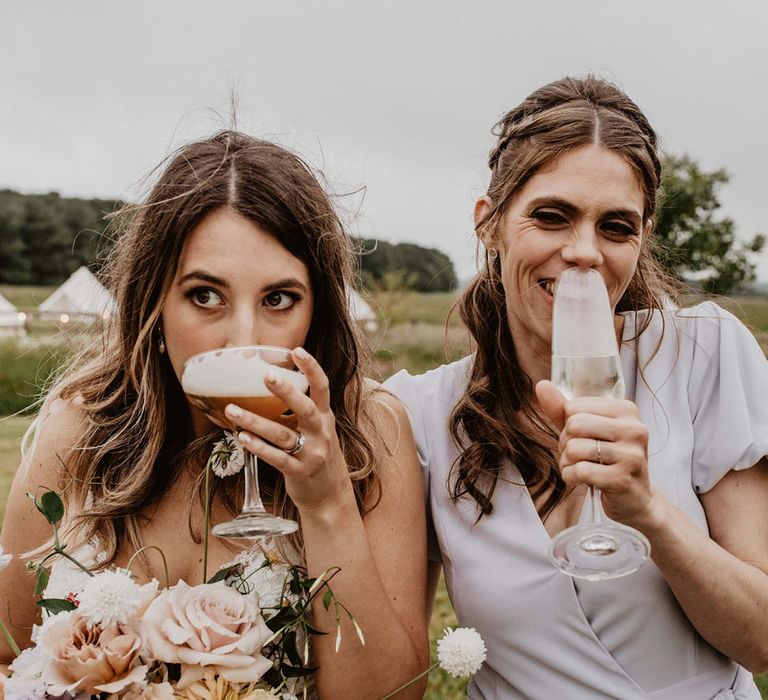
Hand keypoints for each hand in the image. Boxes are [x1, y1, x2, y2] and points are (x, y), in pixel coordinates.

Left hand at [224, 347, 353, 516]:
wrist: (331, 495)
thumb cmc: (317, 455)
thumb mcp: (317, 429)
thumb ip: (299, 410)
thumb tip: (270, 385)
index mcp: (325, 417)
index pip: (322, 387)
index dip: (312, 368)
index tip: (297, 350)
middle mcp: (321, 433)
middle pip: (305, 408)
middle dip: (287, 391)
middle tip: (267, 375)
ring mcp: (311, 454)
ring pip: (282, 435)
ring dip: (256, 422)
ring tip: (232, 410)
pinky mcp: (299, 473)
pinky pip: (277, 459)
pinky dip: (258, 448)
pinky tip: (242, 438)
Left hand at [536, 379, 658, 529]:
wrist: (636, 499)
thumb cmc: (607, 459)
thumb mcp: (586, 431)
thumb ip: (563, 409)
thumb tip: (542, 385)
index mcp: (626, 410)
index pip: (574, 407)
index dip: (568, 425)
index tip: (582, 438)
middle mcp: (634, 429)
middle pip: (574, 426)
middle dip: (566, 443)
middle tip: (578, 456)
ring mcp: (631, 455)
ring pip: (574, 449)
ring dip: (567, 462)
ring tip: (580, 468)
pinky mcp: (623, 479)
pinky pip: (579, 471)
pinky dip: (570, 477)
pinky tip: (581, 480)